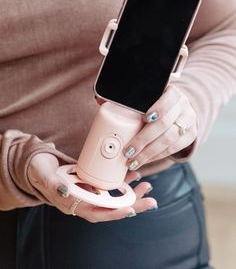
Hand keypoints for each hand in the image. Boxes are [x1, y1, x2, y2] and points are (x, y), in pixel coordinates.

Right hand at [27, 153, 156, 222]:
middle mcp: (84, 201)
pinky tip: (132, 174)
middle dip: (132, 205)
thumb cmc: (39, 171)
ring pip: (114, 197)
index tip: (131, 209)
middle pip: (111, 208)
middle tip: (150, 201)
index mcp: (73, 203)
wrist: (38, 165)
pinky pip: (110, 185)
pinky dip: (122, 181)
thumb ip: (53, 183)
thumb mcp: (43, 175)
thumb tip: (65, 191)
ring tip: (146, 186)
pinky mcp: (92, 182)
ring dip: (131, 194)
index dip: (114, 213)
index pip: (97, 213)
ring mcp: (89, 192)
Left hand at [123, 85, 196, 169]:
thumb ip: (127, 97)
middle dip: (144, 139)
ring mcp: (189, 121)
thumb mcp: (146, 96)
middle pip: (165, 123)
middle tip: (128, 150)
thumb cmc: (155, 103)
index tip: (145, 118)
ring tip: (132, 161)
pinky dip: (156, 157)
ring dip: (149, 153)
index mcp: (172, 92)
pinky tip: (143, 160)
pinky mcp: (190, 136)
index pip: (168, 98)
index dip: (158, 108)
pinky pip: (173, 149)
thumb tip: (100, 98)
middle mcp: (183, 106)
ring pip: (169, 139)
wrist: (177, 111)